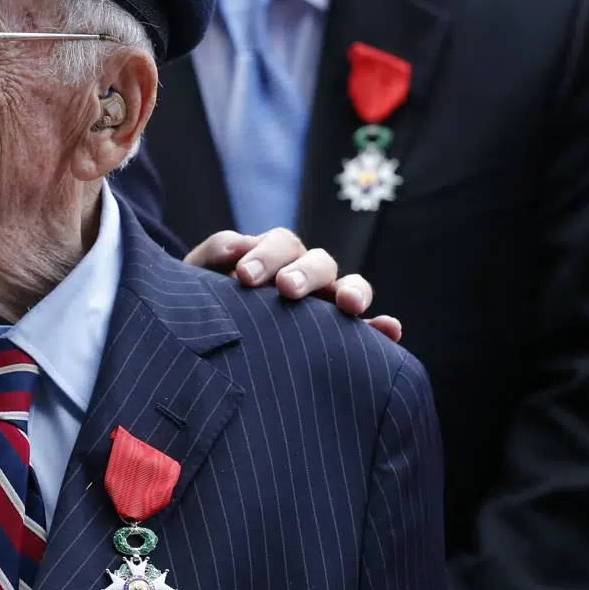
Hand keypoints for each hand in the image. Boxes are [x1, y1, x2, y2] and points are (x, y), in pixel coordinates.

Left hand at [183, 229, 401, 342]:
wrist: (202, 345)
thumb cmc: (201, 303)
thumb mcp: (199, 276)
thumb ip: (216, 254)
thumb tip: (240, 246)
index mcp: (274, 257)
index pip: (283, 244)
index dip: (267, 254)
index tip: (244, 276)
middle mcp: (305, 277)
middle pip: (320, 262)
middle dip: (305, 272)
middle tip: (287, 289)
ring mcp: (325, 306)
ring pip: (350, 288)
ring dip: (353, 292)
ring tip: (348, 305)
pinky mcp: (339, 338)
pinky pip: (367, 331)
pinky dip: (381, 328)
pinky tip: (390, 330)